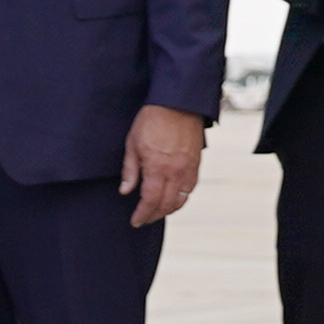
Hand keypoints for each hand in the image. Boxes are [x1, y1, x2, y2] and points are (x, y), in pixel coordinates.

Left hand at [119, 104, 205, 227]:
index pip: (150, 201)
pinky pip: (190, 187)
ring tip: (157, 210)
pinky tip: (173, 196)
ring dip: (169, 209)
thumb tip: (126, 190)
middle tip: (144, 218)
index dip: (142, 215)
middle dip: (154, 215)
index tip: (136, 221)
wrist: (178, 103)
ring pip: (181, 199)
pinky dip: (181, 196)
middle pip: (166, 205)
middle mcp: (175, 171)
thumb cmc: (152, 119)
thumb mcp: (133, 143)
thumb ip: (130, 170)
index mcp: (157, 167)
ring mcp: (188, 168)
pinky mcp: (196, 163)